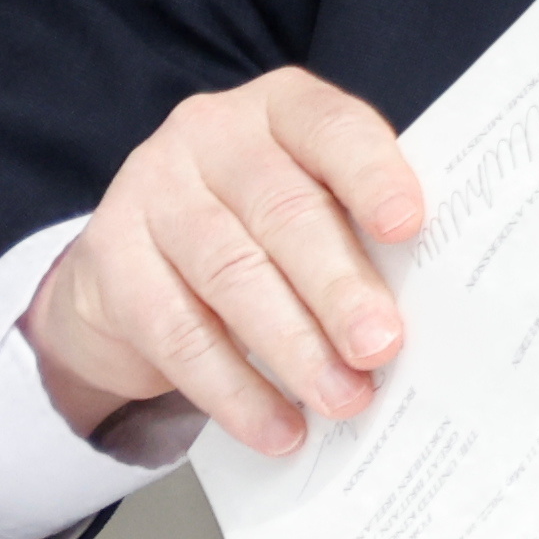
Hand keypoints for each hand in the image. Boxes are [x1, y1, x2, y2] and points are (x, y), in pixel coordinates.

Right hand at [28, 72, 424, 458]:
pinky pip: (179, 334)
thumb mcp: (307, 207)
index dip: (371, 174)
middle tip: (382, 347)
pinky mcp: (109, 261)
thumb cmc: (255, 232)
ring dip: (295, 348)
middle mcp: (210, 135)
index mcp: (279, 110)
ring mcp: (151, 192)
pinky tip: (278, 427)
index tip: (408, 226)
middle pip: (284, 212)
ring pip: (232, 275)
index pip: (330, 126)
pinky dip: (236, 391)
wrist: (127, 270)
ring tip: (343, 398)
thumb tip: (430, 308)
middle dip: (339, 287)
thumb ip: (359, 234)